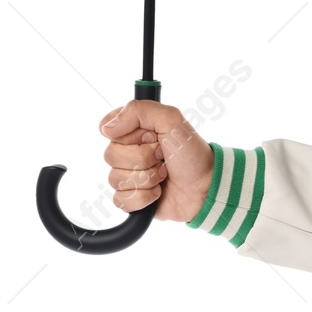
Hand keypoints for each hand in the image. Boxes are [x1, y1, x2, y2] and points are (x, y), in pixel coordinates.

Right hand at [99, 100, 214, 222]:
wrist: (205, 187)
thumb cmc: (191, 153)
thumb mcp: (171, 119)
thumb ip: (138, 111)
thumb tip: (107, 128)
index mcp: (133, 129)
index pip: (107, 128)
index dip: (128, 135)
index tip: (150, 136)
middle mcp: (127, 151)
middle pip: (111, 155)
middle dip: (143, 158)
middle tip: (162, 156)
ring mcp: (128, 174)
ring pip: (115, 179)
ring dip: (146, 178)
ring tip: (164, 174)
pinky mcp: (131, 197)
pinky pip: (120, 200)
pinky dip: (143, 197)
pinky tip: (157, 192)